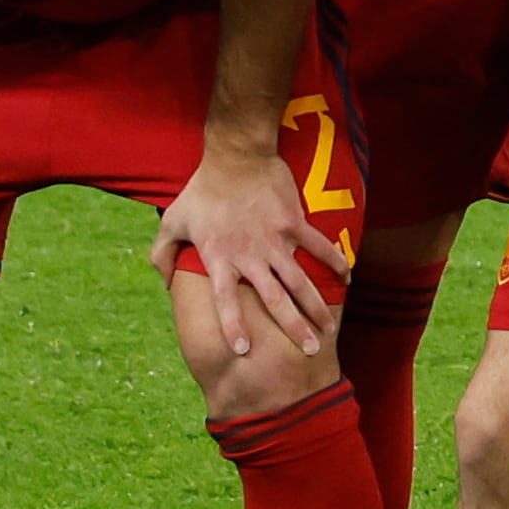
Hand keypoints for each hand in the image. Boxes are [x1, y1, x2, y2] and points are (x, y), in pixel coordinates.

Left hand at [154, 147, 349, 359]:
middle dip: (292, 328)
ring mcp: (276, 240)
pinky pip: (320, 247)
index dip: (234, 326)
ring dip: (315, 307)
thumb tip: (164, 282)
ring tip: (327, 330)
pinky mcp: (296, 224)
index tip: (243, 350)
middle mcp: (250, 255)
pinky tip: (347, 279)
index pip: (226, 300)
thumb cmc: (202, 190)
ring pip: (300, 281)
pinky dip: (336, 262)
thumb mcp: (171, 222)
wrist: (236, 156)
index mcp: (219, 258)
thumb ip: (161, 255)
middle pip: (274, 299)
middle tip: (307, 352)